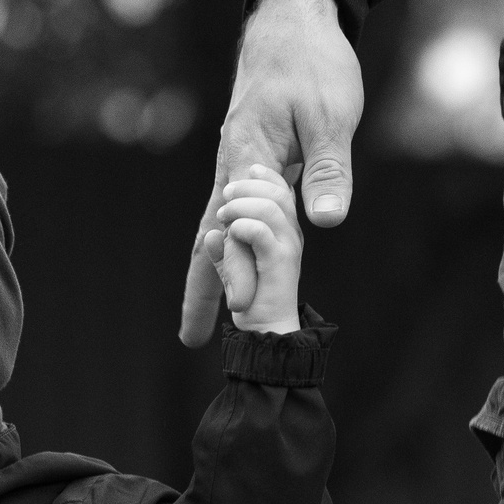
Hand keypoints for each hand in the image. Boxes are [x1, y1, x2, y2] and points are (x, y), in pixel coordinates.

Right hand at [178, 0, 361, 346]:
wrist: (292, 24)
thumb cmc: (313, 64)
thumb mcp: (330, 115)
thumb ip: (328, 168)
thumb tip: (324, 223)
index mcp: (248, 161)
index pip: (240, 231)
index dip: (240, 272)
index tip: (242, 311)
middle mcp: (232, 172)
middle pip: (208, 241)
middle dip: (201, 290)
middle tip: (190, 338)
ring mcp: (236, 171)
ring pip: (216, 233)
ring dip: (209, 275)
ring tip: (199, 322)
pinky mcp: (248, 167)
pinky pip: (232, 218)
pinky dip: (227, 250)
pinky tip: (231, 270)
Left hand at [213, 166, 302, 333]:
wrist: (269, 333)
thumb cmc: (256, 302)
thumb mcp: (235, 270)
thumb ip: (225, 251)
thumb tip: (212, 237)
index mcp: (285, 231)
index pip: (282, 189)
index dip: (264, 175)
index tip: (247, 169)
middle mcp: (291, 235)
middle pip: (278, 192)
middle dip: (248, 186)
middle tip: (227, 195)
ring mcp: (288, 247)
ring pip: (270, 208)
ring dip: (241, 206)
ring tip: (225, 217)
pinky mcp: (279, 262)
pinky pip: (261, 233)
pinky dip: (242, 227)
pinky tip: (231, 233)